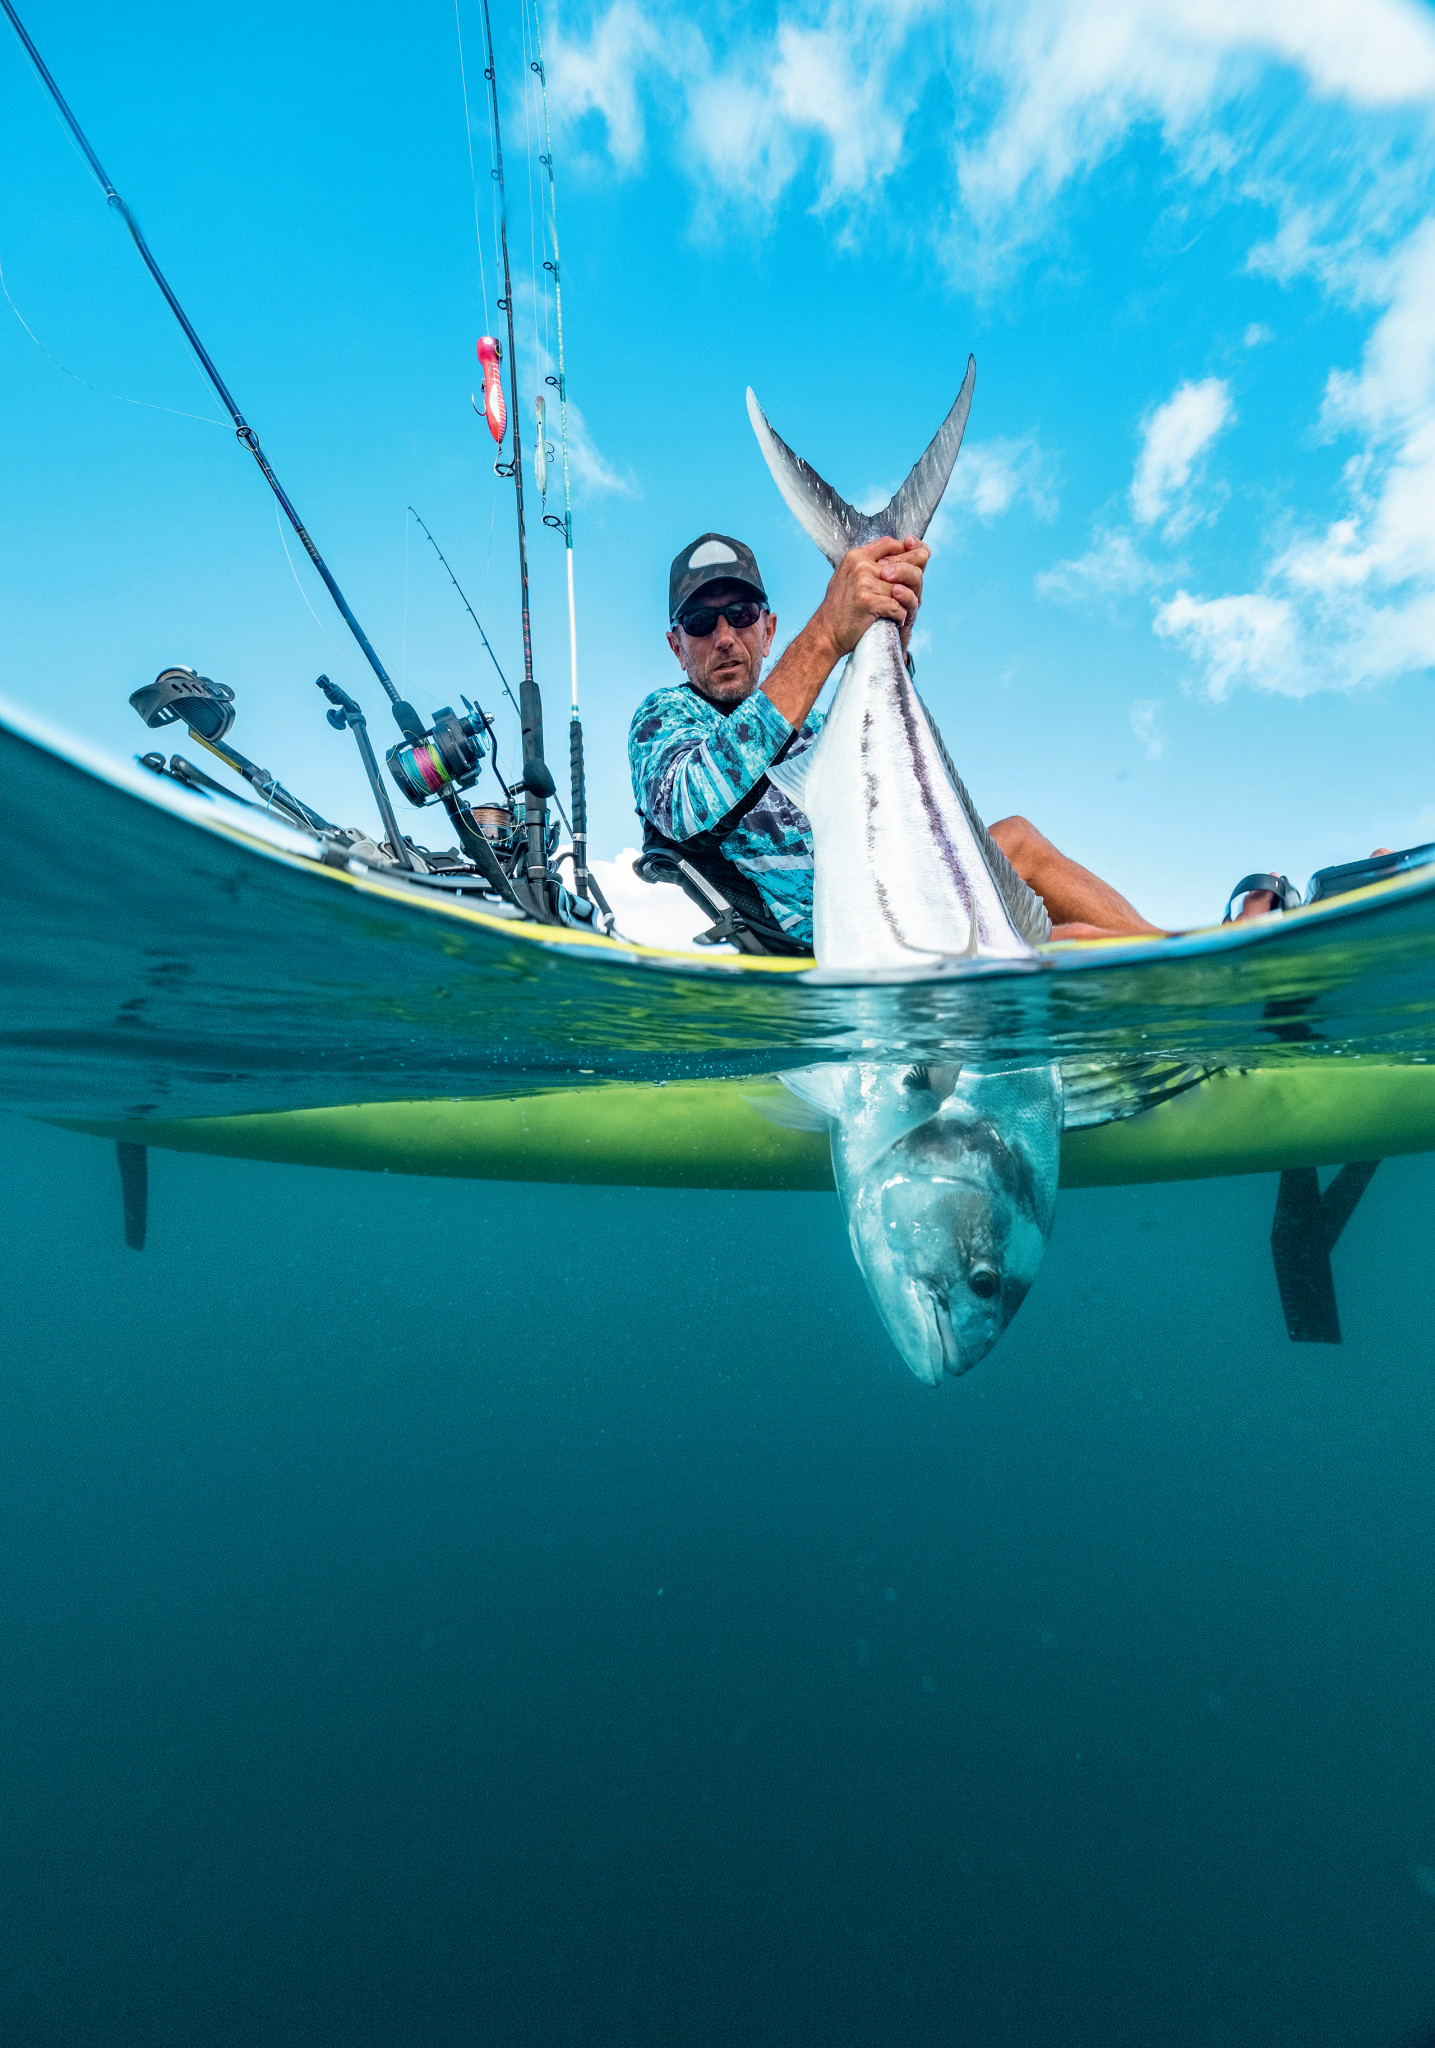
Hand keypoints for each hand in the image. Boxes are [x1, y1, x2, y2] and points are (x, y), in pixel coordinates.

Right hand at [813, 535, 927, 662]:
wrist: (826, 633)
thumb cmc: (841, 609)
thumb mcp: (850, 578)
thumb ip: (870, 566)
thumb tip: (899, 555)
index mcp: (855, 557)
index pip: (888, 544)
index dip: (906, 550)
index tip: (916, 560)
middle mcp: (860, 566)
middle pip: (900, 566)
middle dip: (911, 580)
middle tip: (915, 593)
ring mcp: (863, 582)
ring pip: (901, 589)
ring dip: (905, 603)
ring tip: (902, 611)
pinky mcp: (868, 601)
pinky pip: (897, 606)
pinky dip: (900, 616)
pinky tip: (896, 620)